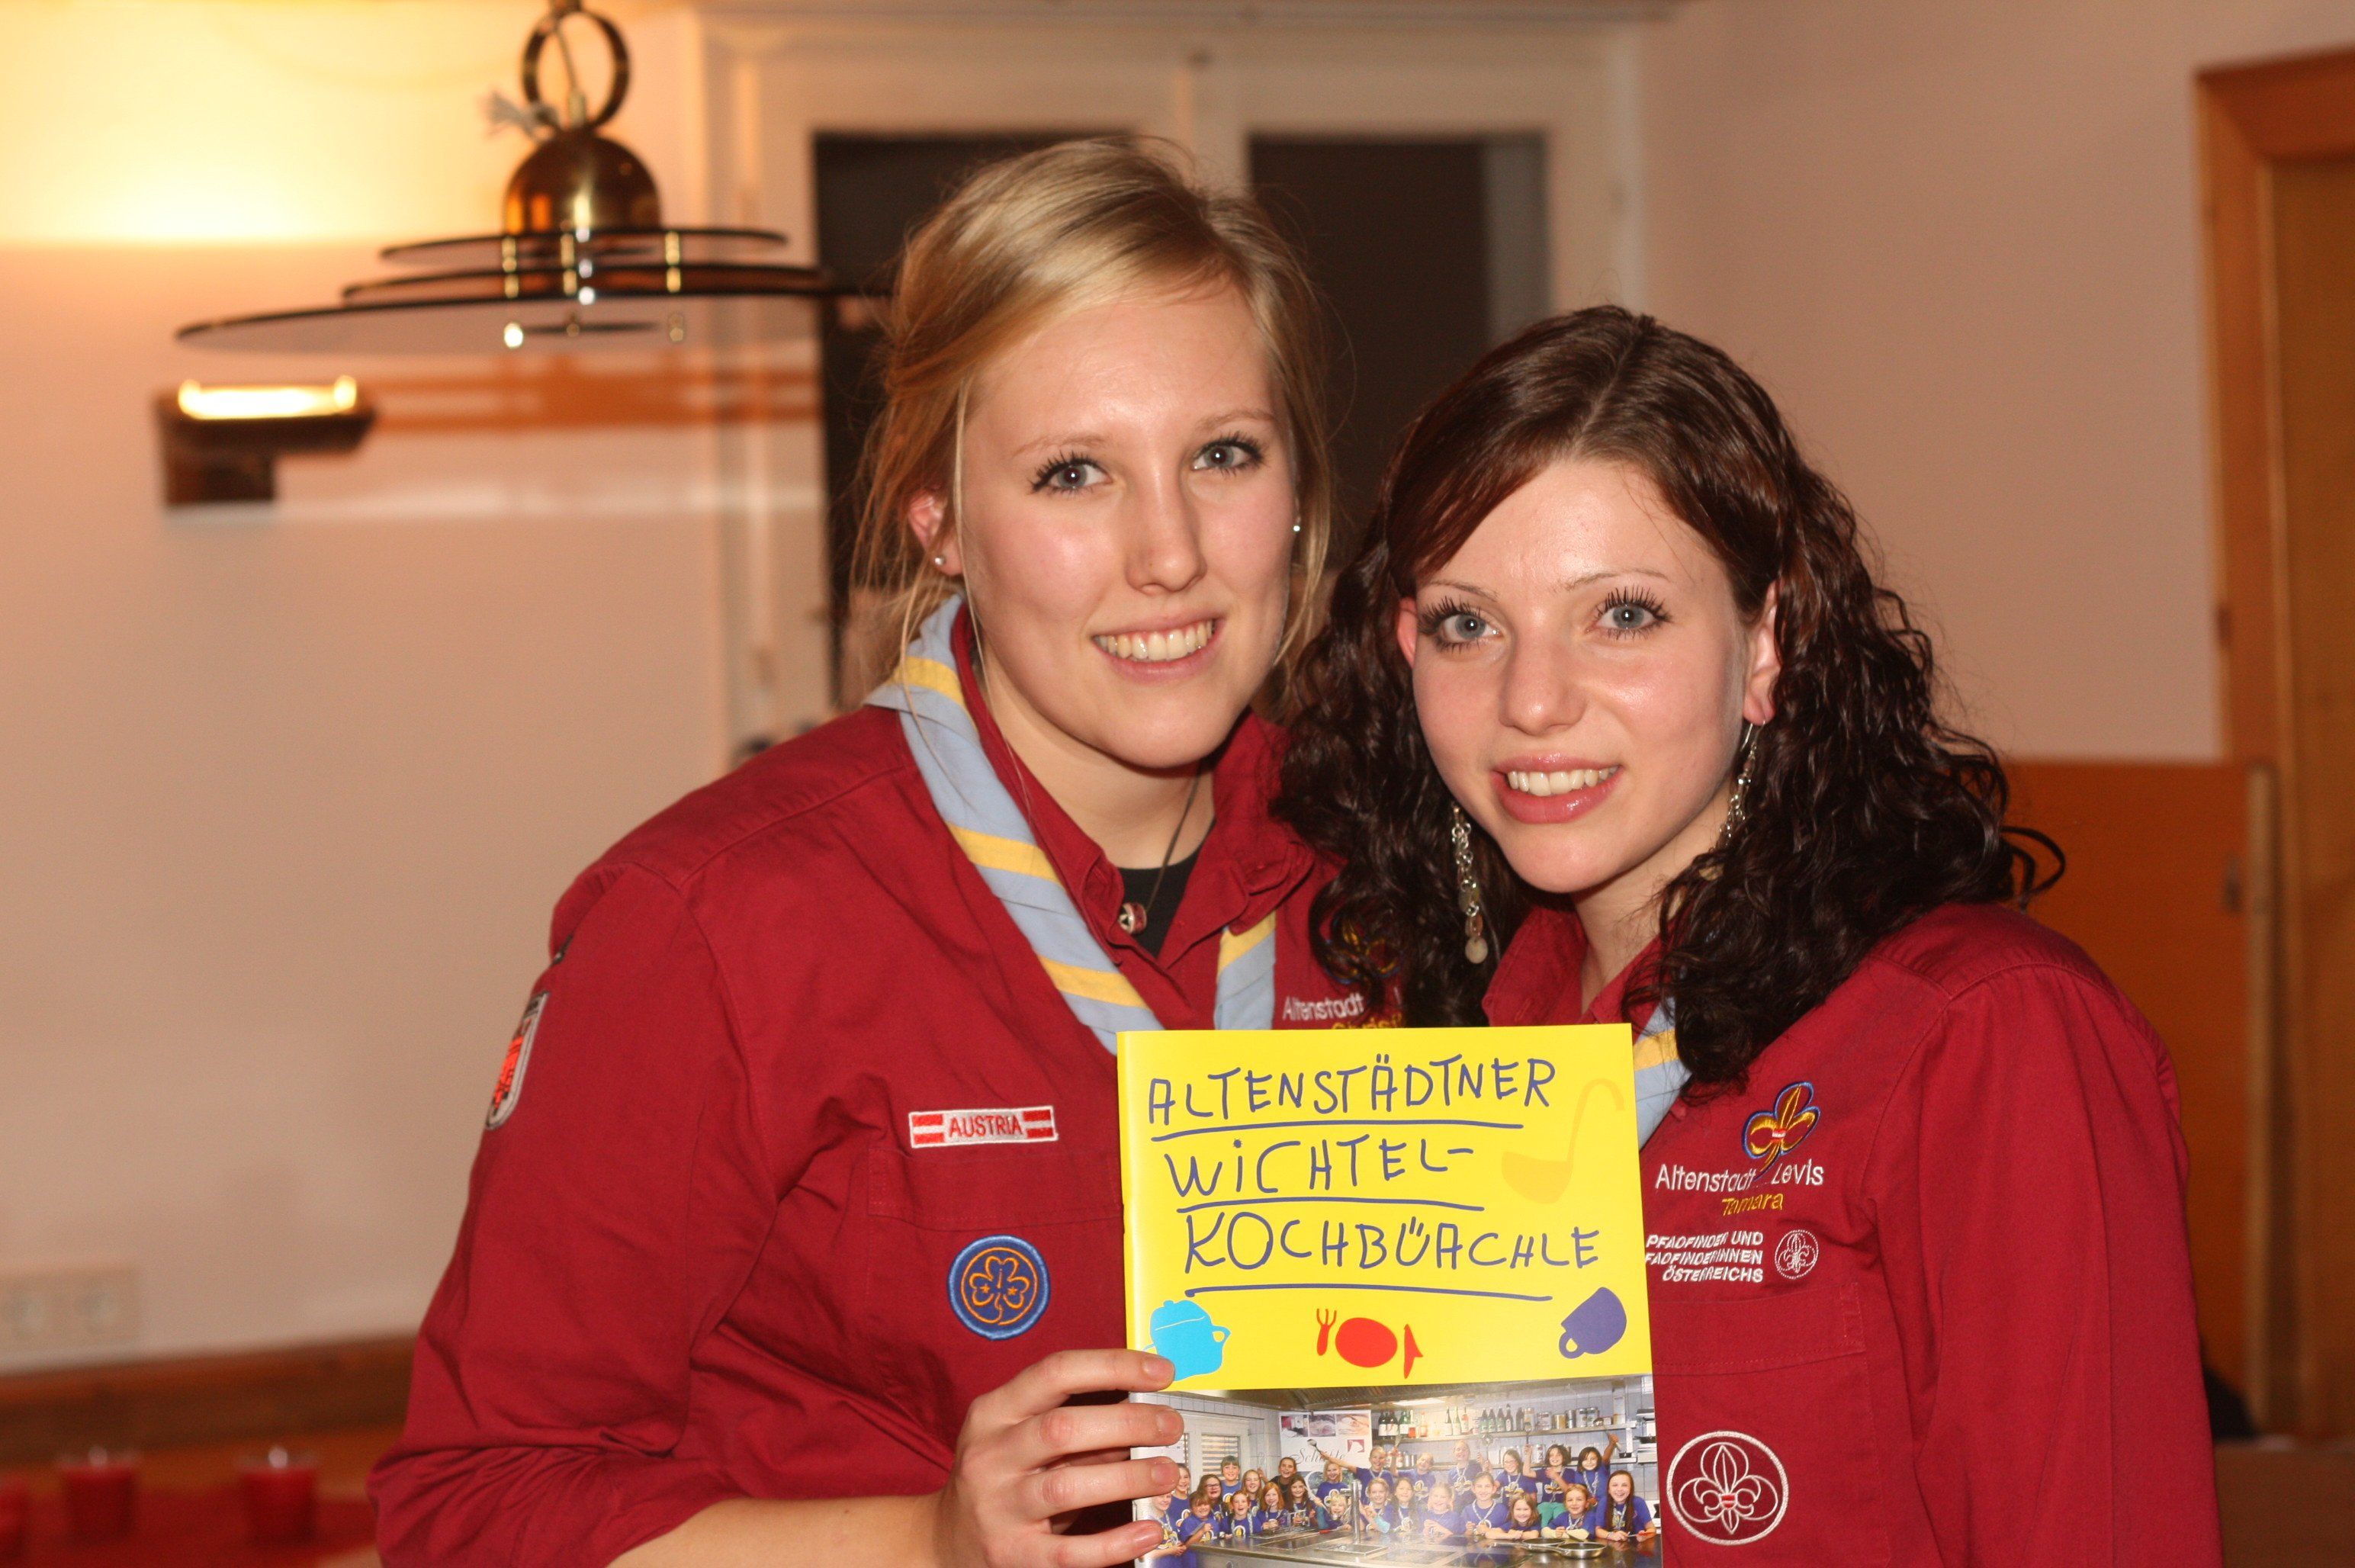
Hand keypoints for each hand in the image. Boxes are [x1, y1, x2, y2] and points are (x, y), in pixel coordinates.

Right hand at [930, 1349, 1181, 1567]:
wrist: (946, 1541)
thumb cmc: (1000, 1478)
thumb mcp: (1020, 1438)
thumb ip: (1076, 1424)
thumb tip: (1146, 1411)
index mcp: (993, 1413)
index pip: (1056, 1372)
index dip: (1113, 1366)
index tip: (1161, 1371)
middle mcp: (990, 1456)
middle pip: (1062, 1428)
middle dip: (1128, 1422)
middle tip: (1171, 1425)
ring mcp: (998, 1508)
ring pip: (1067, 1486)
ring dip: (1127, 1477)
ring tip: (1166, 1472)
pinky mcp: (1013, 1555)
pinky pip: (1071, 1551)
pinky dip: (1116, 1542)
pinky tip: (1149, 1530)